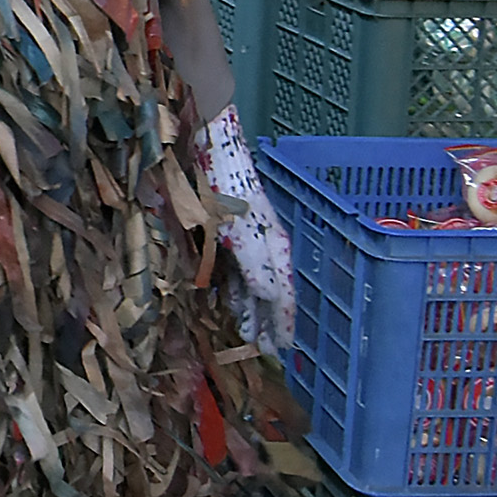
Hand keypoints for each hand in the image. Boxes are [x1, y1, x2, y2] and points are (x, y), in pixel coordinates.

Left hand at [194, 106, 295, 353]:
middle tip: (265, 348)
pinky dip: (235, 287)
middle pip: (269, 291)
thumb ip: (258, 269)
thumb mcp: (242, 235)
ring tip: (246, 330)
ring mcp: (248, 236)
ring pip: (253, 281)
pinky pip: (238, 267)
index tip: (283, 347)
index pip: (282, 295)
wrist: (213, 148)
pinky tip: (225, 298)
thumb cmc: (226, 191)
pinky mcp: (230, 229)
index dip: (282, 322)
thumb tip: (271, 297)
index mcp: (272, 248)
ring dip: (250, 307)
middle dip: (267, 320)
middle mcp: (265, 245)